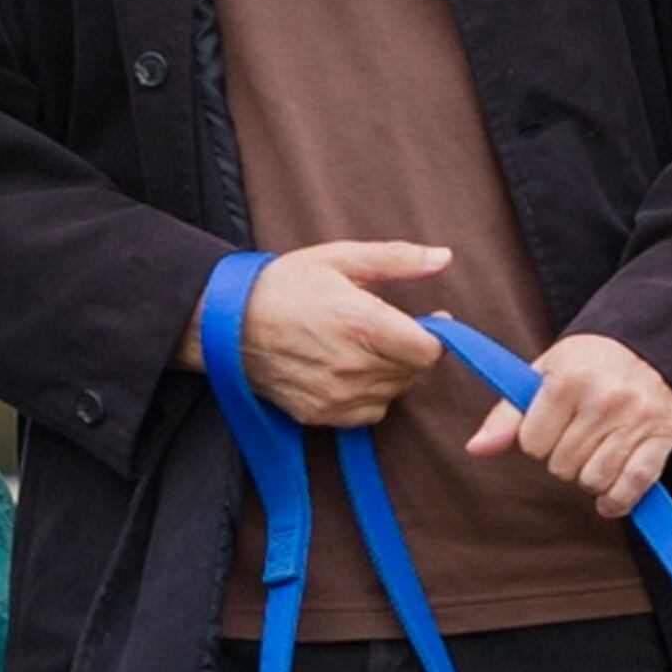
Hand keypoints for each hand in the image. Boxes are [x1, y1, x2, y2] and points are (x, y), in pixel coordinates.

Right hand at [205, 240, 454, 428]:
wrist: (227, 322)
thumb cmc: (284, 284)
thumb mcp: (339, 258)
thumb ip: (397, 259)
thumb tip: (444, 257)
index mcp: (362, 323)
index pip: (429, 351)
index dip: (435, 337)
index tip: (427, 321)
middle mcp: (353, 366)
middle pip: (413, 372)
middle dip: (410, 350)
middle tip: (388, 328)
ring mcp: (336, 395)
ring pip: (393, 392)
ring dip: (391, 372)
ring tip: (364, 345)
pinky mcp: (320, 414)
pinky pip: (370, 413)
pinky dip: (370, 394)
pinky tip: (349, 370)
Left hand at [467, 327, 671, 520]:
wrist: (648, 347)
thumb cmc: (588, 363)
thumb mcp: (542, 374)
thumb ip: (506, 414)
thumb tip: (476, 449)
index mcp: (568, 380)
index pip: (532, 443)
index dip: (536, 440)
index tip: (549, 426)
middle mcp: (604, 399)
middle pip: (562, 465)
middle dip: (562, 458)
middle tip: (575, 436)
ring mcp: (635, 420)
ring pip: (594, 479)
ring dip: (588, 477)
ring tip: (592, 454)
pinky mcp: (662, 436)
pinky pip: (634, 484)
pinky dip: (618, 499)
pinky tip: (608, 499)